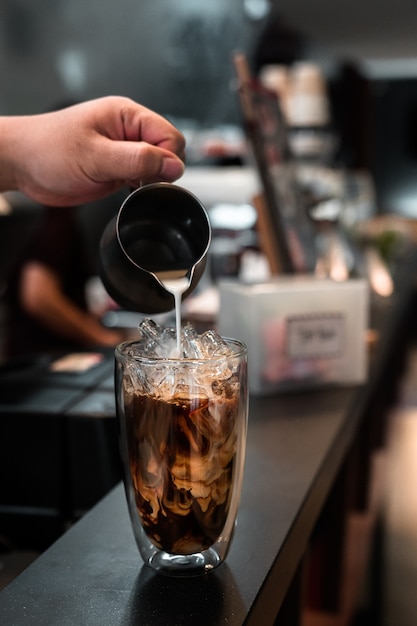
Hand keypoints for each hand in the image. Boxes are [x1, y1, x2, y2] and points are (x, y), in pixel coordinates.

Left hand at [0, 96, 185, 205]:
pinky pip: (142, 177)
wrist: (22, 165)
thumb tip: (173, 165)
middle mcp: (128, 131)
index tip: (153, 175)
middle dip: (160, 170)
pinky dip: (140, 187)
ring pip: (157, 167)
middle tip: (136, 179)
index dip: (168, 159)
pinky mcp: (117, 169)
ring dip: (149, 179)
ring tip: (125, 183)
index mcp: (127, 115)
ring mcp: (123, 151)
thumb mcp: (95, 156)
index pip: (170, 136)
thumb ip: (138, 160)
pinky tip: (124, 189)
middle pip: (168, 151)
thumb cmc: (48, 151)